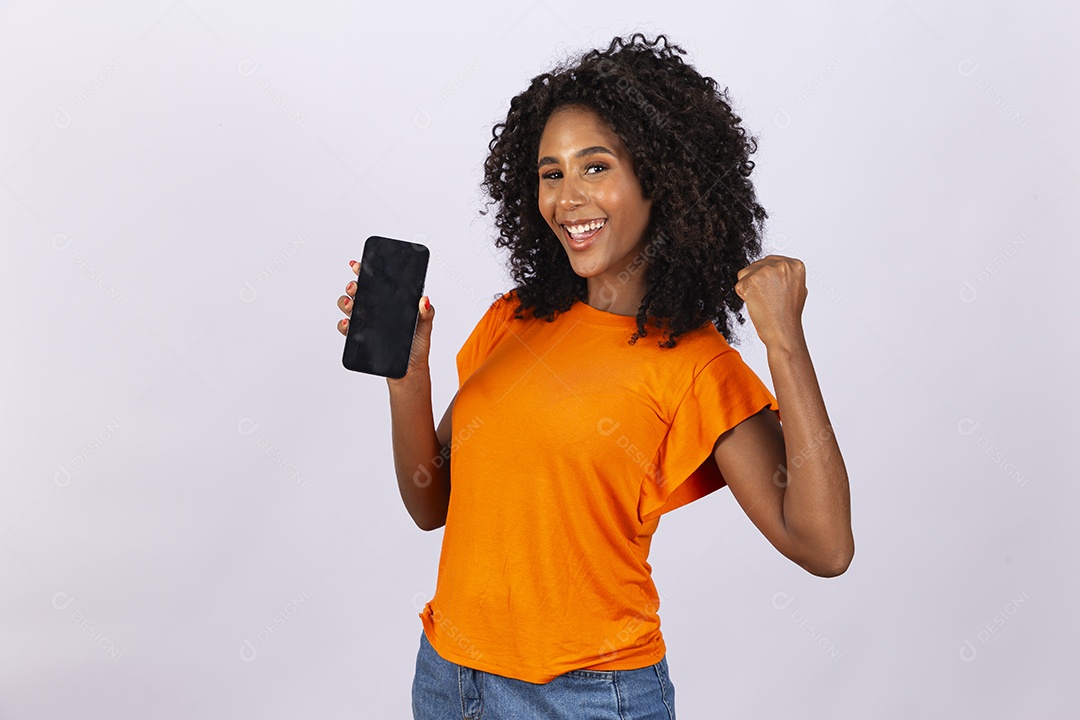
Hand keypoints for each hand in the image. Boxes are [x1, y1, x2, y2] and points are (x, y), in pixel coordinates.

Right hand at [336, 260, 435, 381]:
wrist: (409, 371)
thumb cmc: (417, 346)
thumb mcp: (424, 326)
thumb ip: (426, 313)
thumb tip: (424, 300)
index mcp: (390, 303)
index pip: (376, 283)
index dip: (365, 272)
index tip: (358, 265)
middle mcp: (376, 311)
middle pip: (359, 293)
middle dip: (353, 286)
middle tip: (356, 287)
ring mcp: (367, 324)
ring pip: (350, 307)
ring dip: (345, 302)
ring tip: (350, 303)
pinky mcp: (361, 338)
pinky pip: (347, 329)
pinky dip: (344, 325)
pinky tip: (348, 323)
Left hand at [735, 254, 806, 349]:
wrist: (784, 330)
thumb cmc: (789, 314)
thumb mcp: (797, 288)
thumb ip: (787, 274)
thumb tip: (774, 268)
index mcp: (795, 265)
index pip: (770, 262)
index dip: (767, 278)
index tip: (772, 290)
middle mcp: (781, 264)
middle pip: (756, 266)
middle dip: (757, 281)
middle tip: (767, 298)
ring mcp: (766, 271)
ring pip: (745, 274)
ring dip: (749, 287)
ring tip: (763, 300)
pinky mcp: (752, 281)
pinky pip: (739, 285)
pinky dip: (743, 295)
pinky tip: (756, 303)